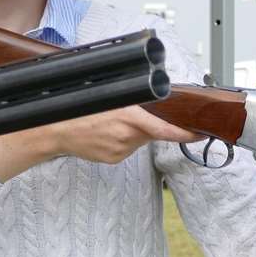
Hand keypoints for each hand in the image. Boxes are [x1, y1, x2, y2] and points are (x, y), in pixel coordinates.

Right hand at [44, 106, 196, 163]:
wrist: (56, 130)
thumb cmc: (79, 110)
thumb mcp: (108, 97)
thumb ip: (132, 102)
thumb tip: (150, 100)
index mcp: (129, 118)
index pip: (166, 131)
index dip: (185, 135)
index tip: (199, 134)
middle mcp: (127, 136)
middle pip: (151, 132)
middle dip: (147, 125)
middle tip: (127, 116)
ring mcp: (120, 150)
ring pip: (138, 140)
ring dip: (131, 132)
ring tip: (108, 124)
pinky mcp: (114, 159)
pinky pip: (126, 148)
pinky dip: (121, 141)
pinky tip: (105, 134)